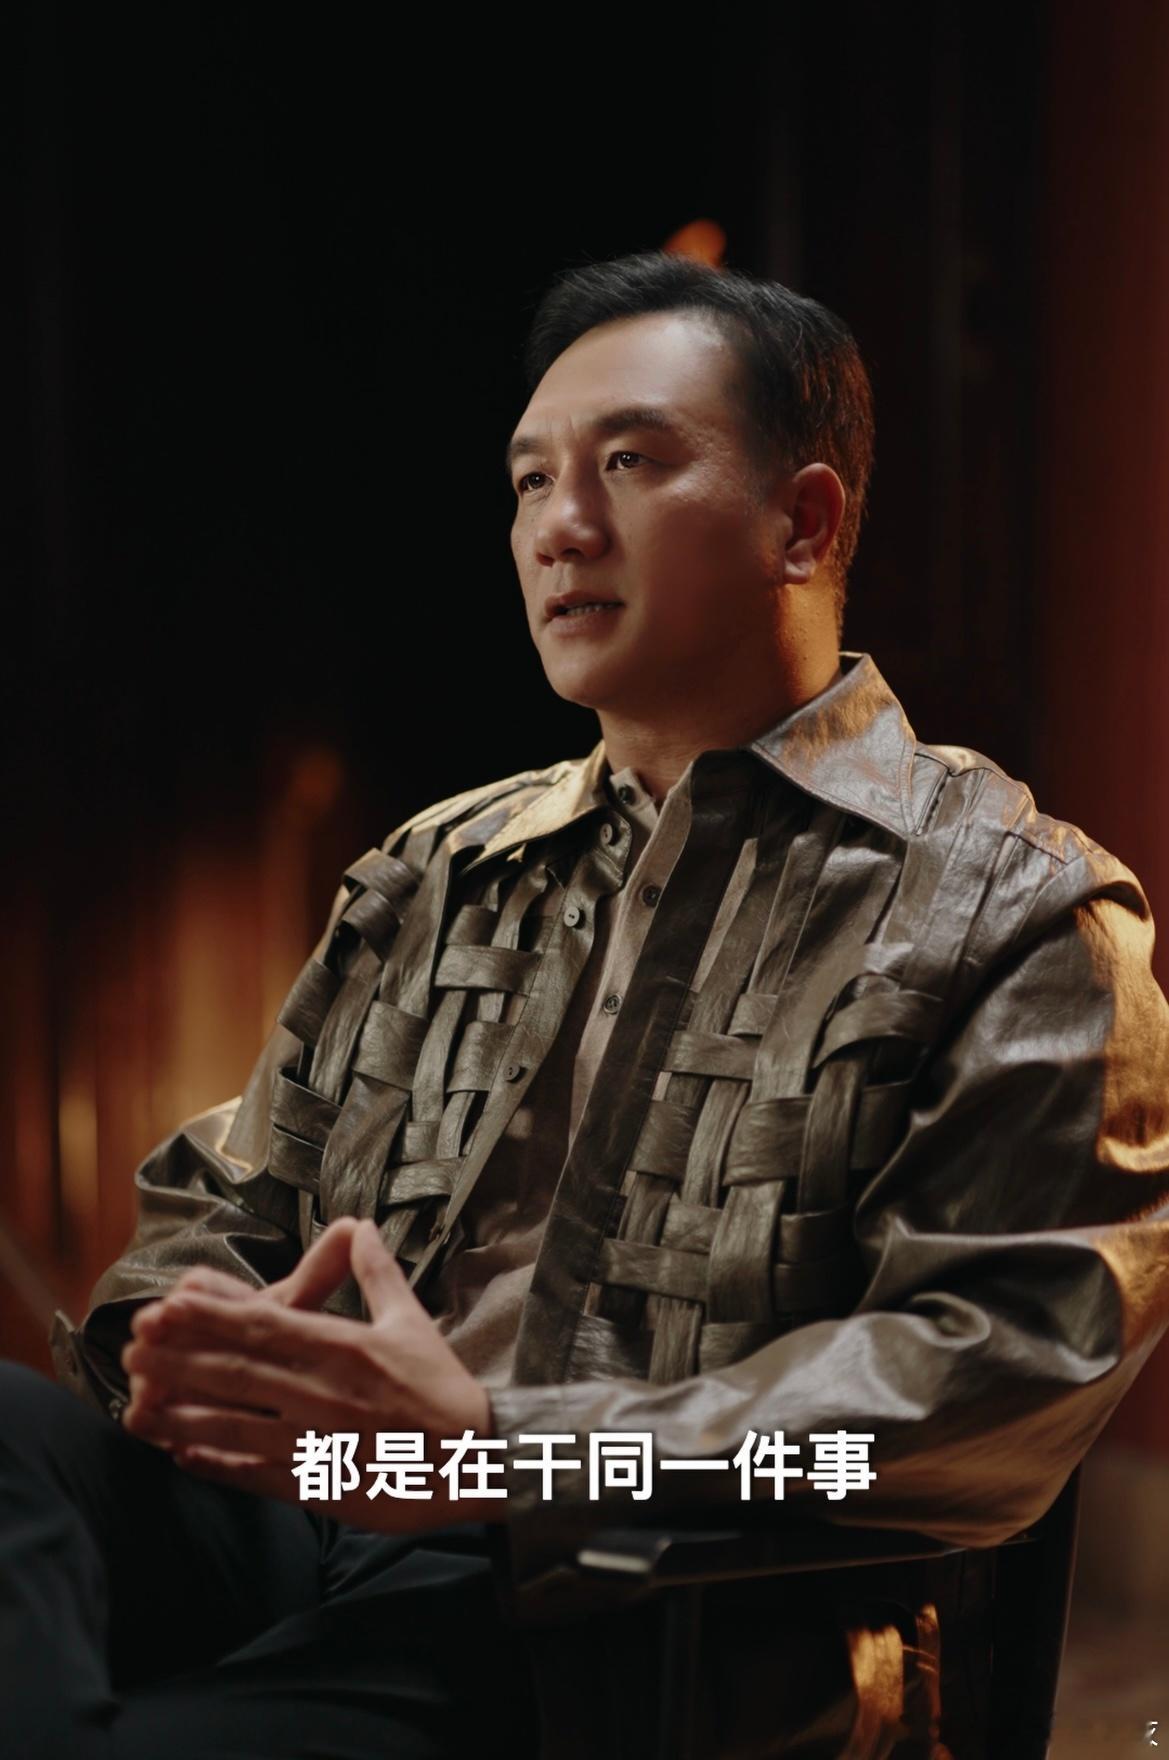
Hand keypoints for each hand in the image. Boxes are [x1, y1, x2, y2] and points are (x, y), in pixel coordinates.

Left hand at [120, 1219, 498, 1533]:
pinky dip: (217, 1463)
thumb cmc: (443, 1390)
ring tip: (136, 1403)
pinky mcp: (321, 1485)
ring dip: (183, 1412)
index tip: (169, 1303)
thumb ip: (378, 1274)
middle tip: (132, 1345)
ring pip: (238, 1424)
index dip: (212, 1316)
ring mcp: (320, 1442)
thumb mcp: (412, 1323)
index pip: (268, 1326)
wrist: (477, 1460)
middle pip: (241, 1372)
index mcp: (346, 1348)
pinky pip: (258, 1473)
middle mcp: (326, 1393)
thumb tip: (360, 1228)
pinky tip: (180, 1452)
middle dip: (181, 1358)